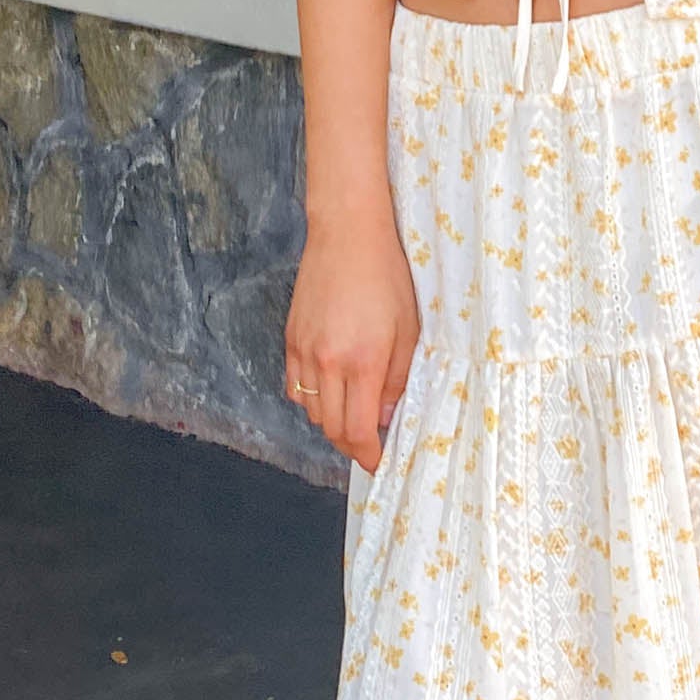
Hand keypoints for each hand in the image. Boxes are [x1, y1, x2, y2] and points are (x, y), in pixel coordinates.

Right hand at [285, 210, 419, 473]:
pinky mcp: (291, 339)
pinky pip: (296, 388)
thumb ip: (397, 380)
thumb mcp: (408, 331)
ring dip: (333, 423)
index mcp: (361, 362)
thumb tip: (386, 416)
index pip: (358, 431)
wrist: (347, 235)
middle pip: (332, 430)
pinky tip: (332, 391)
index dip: (368, 456)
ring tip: (355, 415)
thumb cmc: (386, 277)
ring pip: (312, 412)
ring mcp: (304, 351)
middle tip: (371, 445)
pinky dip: (313, 400)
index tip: (379, 463)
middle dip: (352, 446)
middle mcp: (327, 362)